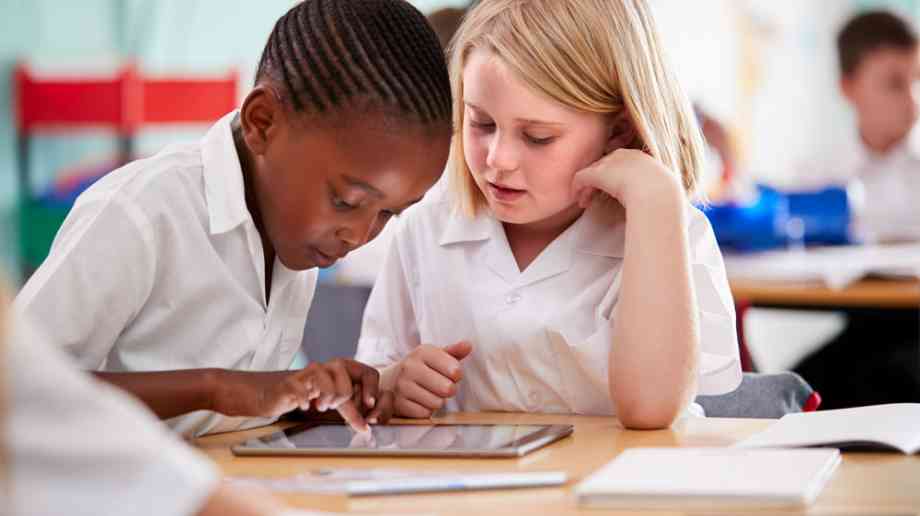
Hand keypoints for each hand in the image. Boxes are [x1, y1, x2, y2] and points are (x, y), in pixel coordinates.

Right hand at [213, 359, 382, 431]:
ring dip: (329, 394)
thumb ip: (347, 411)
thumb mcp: (326, 403)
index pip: (367, 371)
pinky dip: (305, 399)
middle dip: (349, 393)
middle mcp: (323, 368)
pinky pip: (301, 388)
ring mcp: (305, 374)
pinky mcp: (287, 384)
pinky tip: (303, 406)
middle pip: (350, 370)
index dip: (372, 388)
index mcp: (336, 371)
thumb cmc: (294, 397)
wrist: (257, 394)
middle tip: (340, 408)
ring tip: (319, 406)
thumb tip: (366, 427)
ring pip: (329, 375)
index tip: (369, 407)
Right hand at [393, 341, 472, 417]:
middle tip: (441, 385)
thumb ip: (454, 351)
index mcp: (422, 352)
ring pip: (437, 403)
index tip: (450, 373)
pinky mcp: (399, 404)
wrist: (388, 381)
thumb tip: (468, 345)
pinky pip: (425, 413)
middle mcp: (410, 367)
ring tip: (428, 392)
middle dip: (449, 389)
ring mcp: (402, 386)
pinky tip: (419, 401)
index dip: (457, 374)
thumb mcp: (435, 356)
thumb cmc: (420, 367)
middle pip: (447, 388)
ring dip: (437, 401)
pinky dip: (426, 410)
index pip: (454, 369)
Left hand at [572, 148, 683, 209]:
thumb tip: (656, 200)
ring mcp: (610, 163)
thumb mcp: (662, 189)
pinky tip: (579, 201)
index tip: (612, 191)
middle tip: (593, 197)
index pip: (620, 163)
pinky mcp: (598, 174)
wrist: (657, 195)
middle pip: (604, 166)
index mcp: (640, 157)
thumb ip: (654, 190)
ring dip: (587, 188)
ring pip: (592, 172)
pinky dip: (577, 188)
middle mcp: (623, 155)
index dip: (613, 177)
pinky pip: (581, 178)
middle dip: (597, 181)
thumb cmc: (664, 197)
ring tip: (584, 202)